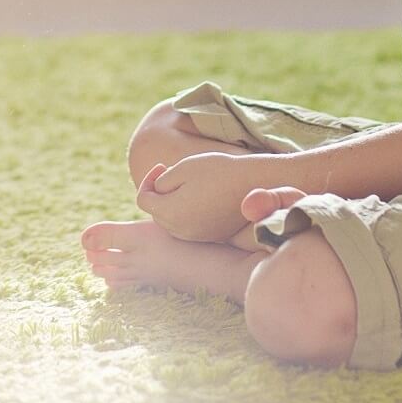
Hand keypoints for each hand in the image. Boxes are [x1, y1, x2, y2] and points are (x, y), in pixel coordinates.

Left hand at [135, 152, 260, 242]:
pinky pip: (189, 225)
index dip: (147, 181)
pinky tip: (201, 195)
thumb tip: (154, 193)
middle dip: (159, 193)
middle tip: (171, 172)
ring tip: (188, 183)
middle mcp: (182, 231)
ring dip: (172, 203)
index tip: (161, 166)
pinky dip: (188, 212)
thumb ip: (160, 182)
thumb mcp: (182, 169)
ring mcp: (198, 236)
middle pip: (156, 212)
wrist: (257, 183)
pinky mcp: (212, 236)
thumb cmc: (219, 171)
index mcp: (171, 214)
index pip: (144, 200)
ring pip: (172, 220)